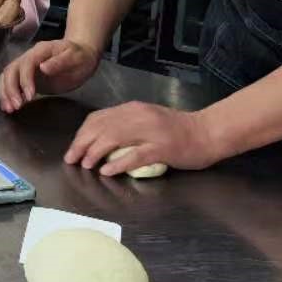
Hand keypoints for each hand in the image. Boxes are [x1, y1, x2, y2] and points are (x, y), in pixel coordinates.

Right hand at [0, 38, 100, 111]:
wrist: (81, 56)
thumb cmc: (80, 57)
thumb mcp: (75, 57)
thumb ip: (60, 62)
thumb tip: (43, 67)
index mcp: (41, 50)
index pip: (26, 63)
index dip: (25, 80)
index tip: (29, 96)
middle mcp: (29, 56)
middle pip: (11, 70)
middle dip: (10, 89)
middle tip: (16, 106)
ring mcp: (26, 67)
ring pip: (7, 77)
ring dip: (6, 93)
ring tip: (10, 109)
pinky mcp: (26, 77)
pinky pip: (11, 83)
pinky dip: (7, 94)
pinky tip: (9, 106)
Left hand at [63, 101, 223, 175]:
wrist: (209, 132)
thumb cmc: (178, 129)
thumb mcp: (147, 120)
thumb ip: (126, 126)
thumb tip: (100, 140)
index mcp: (133, 109)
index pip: (98, 118)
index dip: (81, 134)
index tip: (73, 149)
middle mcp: (139, 116)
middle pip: (101, 128)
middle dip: (82, 144)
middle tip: (72, 160)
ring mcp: (151, 131)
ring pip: (113, 139)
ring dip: (95, 153)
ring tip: (86, 165)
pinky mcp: (162, 148)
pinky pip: (134, 155)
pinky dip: (117, 163)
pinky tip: (107, 171)